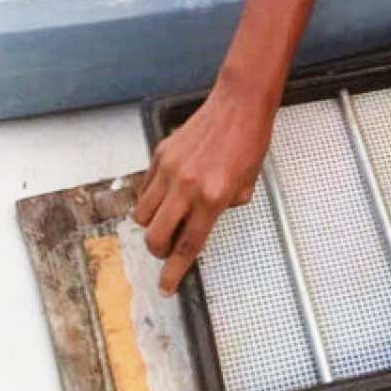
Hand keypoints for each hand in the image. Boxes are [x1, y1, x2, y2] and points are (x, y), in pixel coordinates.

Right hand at [132, 74, 275, 294]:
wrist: (239, 103)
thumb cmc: (249, 140)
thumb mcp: (248, 183)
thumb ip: (226, 206)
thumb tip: (206, 218)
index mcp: (213, 197)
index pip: (187, 246)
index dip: (174, 272)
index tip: (166, 286)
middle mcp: (186, 186)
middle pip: (155, 236)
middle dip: (158, 252)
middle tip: (168, 250)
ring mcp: (169, 169)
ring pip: (141, 213)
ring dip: (150, 226)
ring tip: (165, 221)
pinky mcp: (160, 154)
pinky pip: (145, 187)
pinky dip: (150, 199)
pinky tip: (166, 195)